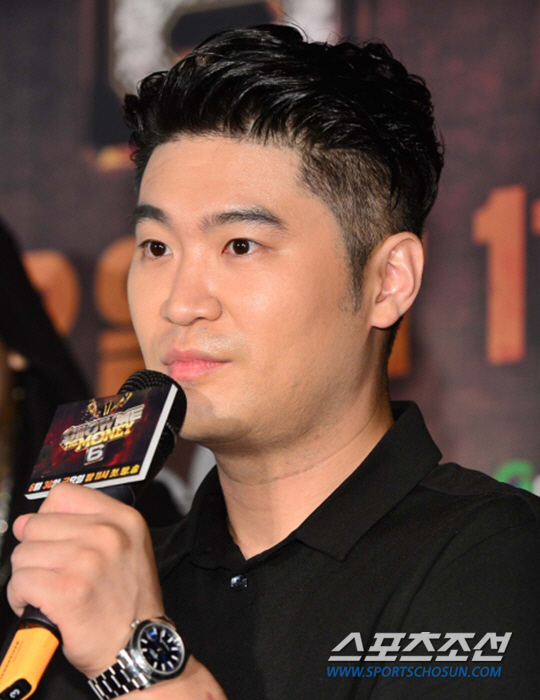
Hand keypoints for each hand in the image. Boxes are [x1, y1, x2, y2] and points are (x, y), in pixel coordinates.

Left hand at [8, 482, 163, 677]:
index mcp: (122, 518)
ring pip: (23, 554)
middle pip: (36, 525)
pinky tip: (40, 605)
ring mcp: (87, 561)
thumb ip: (86, 524)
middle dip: (34, 551)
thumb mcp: (126, 546)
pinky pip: (19, 582)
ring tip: (47, 591)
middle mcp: (106, 534)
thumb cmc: (128, 600)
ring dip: (26, 576)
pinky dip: (20, 598)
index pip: (62, 495)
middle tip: (51, 572)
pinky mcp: (67, 591)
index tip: (54, 537)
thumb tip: (27, 522)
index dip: (49, 517)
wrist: (137, 645)